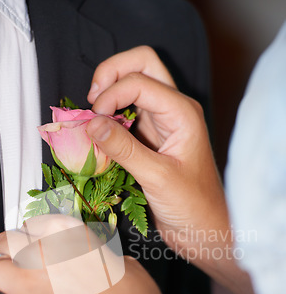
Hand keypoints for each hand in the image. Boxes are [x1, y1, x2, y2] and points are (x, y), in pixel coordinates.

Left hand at [0, 215, 162, 293]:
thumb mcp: (126, 266)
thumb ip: (106, 261)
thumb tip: (108, 265)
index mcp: (69, 237)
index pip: (34, 225)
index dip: (31, 237)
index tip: (32, 244)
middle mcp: (43, 253)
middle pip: (5, 241)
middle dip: (6, 251)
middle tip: (13, 262)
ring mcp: (25, 282)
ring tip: (1, 284)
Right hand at [87, 47, 227, 252]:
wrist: (203, 229)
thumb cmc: (193, 205)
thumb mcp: (157, 177)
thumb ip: (124, 149)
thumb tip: (90, 124)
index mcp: (182, 112)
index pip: (140, 81)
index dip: (111, 94)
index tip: (93, 120)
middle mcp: (172, 110)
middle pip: (141, 64)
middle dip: (111, 73)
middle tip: (92, 100)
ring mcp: (160, 122)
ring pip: (133, 84)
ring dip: (109, 93)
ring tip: (92, 116)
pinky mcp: (148, 138)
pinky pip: (125, 113)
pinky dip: (108, 116)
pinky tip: (98, 133)